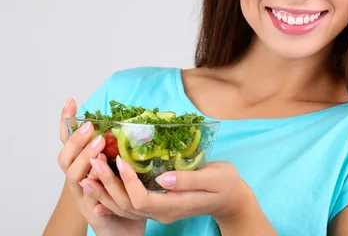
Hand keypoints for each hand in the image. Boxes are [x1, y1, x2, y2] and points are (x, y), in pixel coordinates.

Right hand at [57, 98, 146, 235]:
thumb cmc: (125, 196)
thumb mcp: (124, 167)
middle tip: (92, 128)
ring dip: (85, 161)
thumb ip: (125, 148)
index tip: (72, 101)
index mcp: (85, 168)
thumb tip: (139, 120)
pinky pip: (92, 202)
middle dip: (77, 142)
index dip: (68, 123)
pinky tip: (95, 182)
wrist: (124, 231)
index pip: (70, 142)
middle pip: (65, 160)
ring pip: (75, 179)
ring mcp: (84, 199)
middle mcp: (80, 182)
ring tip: (99, 148)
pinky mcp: (95, 215)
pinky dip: (95, 191)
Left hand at [91, 157, 257, 224]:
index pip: (142, 199)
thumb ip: (188, 179)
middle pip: (127, 205)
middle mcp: (163, 213)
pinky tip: (102, 183)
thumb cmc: (225, 184)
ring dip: (105, 190)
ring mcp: (159, 212)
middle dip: (108, 183)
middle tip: (93, 160)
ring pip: (124, 208)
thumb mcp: (213, 177)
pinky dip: (113, 194)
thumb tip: (163, 178)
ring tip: (90, 170)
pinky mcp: (158, 205)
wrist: (231, 198)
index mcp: (175, 205)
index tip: (119, 159)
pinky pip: (129, 205)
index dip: (127, 181)